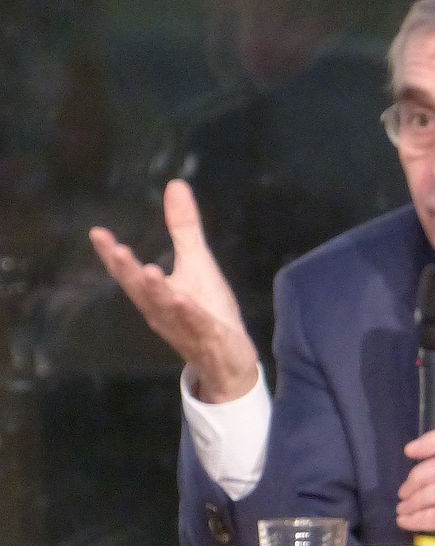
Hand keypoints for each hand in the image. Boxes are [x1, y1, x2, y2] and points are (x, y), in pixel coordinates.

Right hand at [88, 179, 257, 401]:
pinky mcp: (209, 338)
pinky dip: (191, 314)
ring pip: (166, 308)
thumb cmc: (207, 309)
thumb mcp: (197, 263)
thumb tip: (175, 185)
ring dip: (158, 292)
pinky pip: (198, 326)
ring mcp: (183, 326)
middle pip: (141, 290)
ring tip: (150, 271)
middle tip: (117, 250)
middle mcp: (161, 310)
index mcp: (154, 293)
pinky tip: (186, 301)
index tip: (97, 233)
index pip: (128, 272)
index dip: (112, 254)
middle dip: (128, 271)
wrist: (227, 359)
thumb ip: (184, 228)